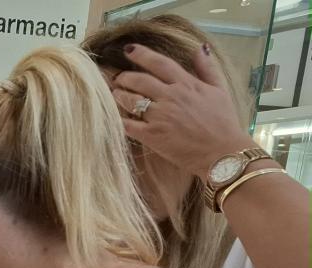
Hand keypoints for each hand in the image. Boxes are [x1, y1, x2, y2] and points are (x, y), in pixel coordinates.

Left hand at [111, 42, 255, 178]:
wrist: (221, 152)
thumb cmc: (223, 122)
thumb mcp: (219, 90)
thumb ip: (208, 68)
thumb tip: (200, 48)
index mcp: (186, 84)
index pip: (160, 63)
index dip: (142, 54)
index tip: (128, 49)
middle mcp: (170, 97)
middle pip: (139, 80)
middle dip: (124, 77)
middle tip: (118, 78)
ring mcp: (160, 116)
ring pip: (131, 100)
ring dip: (119, 95)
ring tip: (114, 94)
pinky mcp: (152, 135)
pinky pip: (128, 124)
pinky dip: (118, 119)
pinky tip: (113, 117)